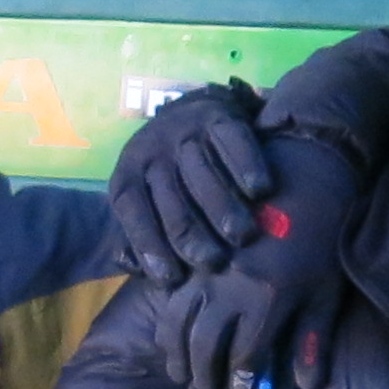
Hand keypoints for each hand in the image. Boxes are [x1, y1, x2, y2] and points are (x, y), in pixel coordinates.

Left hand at [109, 81, 269, 284]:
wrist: (192, 109)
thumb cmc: (169, 170)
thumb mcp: (145, 195)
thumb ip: (140, 232)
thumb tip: (135, 270)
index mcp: (128, 173)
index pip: (134, 211)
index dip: (150, 245)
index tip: (171, 279)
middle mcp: (151, 151)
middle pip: (172, 200)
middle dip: (192, 236)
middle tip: (215, 263)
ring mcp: (184, 132)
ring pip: (203, 176)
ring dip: (224, 209)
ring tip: (243, 236)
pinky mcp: (217, 118)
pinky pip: (233, 144)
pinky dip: (248, 168)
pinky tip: (260, 191)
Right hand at [151, 138, 363, 388]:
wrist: (306, 174)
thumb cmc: (325, 238)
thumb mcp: (326, 291)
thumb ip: (312, 340)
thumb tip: (306, 388)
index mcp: (267, 300)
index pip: (242, 359)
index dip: (236, 385)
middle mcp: (230, 287)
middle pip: (203, 346)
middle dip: (201, 377)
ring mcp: (208, 268)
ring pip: (178, 322)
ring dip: (177, 355)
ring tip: (182, 375)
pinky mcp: (196, 251)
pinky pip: (170, 293)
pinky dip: (168, 322)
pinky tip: (173, 338)